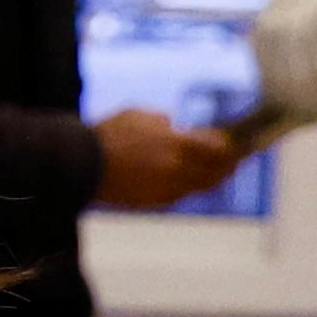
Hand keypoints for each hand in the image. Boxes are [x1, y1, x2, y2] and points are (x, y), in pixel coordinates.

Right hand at [90, 107, 245, 212]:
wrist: (80, 164)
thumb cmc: (107, 134)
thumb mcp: (139, 115)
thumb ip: (164, 121)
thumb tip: (175, 127)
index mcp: (178, 144)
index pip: (221, 149)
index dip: (232, 146)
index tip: (236, 142)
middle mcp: (178, 170)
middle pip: (218, 172)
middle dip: (230, 165)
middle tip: (235, 159)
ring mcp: (167, 189)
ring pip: (201, 187)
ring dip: (211, 178)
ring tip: (215, 171)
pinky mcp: (154, 202)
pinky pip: (180, 195)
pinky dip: (187, 187)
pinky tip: (185, 179)